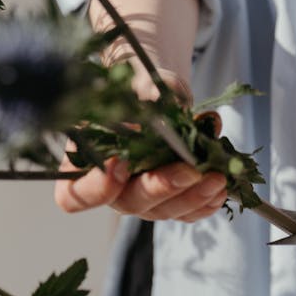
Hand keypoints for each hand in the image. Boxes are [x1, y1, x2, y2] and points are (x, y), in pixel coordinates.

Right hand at [53, 71, 227, 222]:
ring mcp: (141, 199)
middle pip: (128, 203)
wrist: (156, 96)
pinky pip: (186, 212)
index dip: (96, 187)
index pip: (75, 195)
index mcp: (85, 163)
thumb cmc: (136, 90)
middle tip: (190, 171)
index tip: (120, 164)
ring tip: (217, 178)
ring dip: (192, 197)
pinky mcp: (168, 202)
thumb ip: (142, 92)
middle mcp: (110, 188)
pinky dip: (205, 203)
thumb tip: (154, 100)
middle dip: (161, 188)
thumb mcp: (136, 83)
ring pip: (163, 210)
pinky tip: (220, 190)